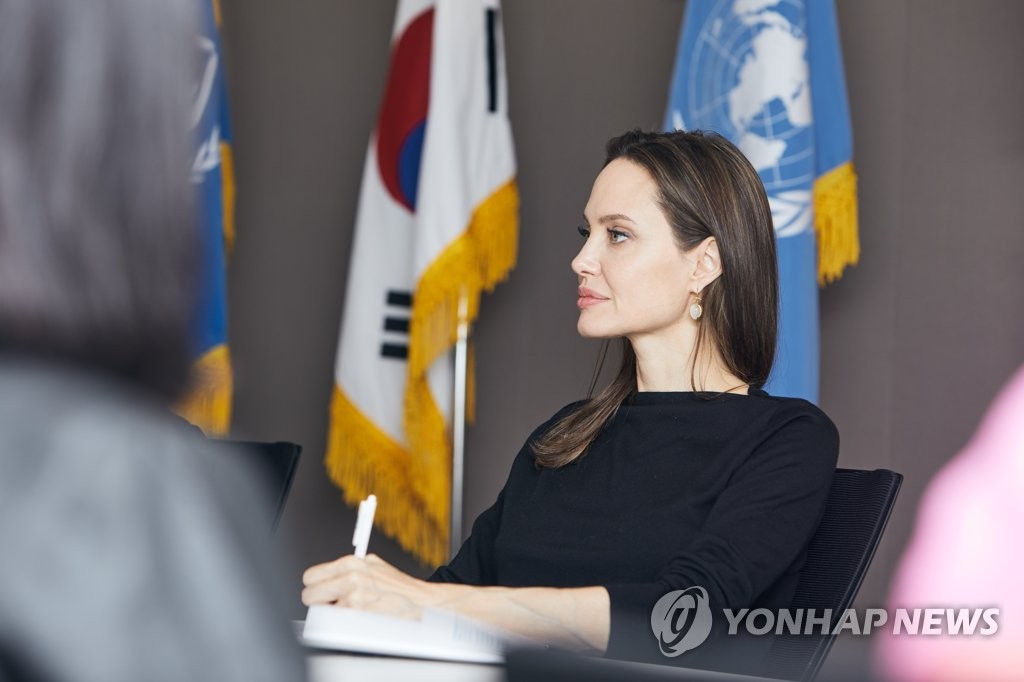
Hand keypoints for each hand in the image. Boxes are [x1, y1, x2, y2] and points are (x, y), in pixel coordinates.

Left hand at [301, 554, 439, 619]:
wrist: (421, 601)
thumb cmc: (399, 587)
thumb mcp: (373, 566)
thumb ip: (350, 569)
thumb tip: (330, 577)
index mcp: (351, 562)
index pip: (311, 576)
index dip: (314, 587)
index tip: (321, 592)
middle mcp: (350, 576)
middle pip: (310, 594)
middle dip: (318, 602)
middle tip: (331, 604)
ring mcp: (354, 595)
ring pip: (322, 611)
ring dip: (333, 613)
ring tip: (351, 610)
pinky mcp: (359, 612)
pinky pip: (337, 622)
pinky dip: (344, 622)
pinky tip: (359, 617)